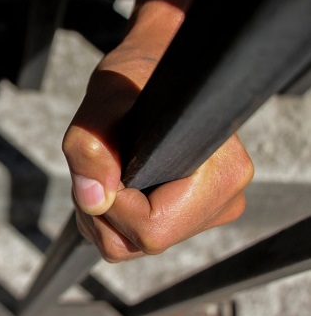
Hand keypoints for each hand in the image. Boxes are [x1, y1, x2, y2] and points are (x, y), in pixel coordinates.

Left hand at [63, 44, 253, 261]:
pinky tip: (119, 181)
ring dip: (105, 214)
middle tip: (101, 166)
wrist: (152, 70)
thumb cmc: (134, 80)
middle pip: (142, 243)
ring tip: (109, 168)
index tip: (105, 169)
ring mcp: (210, 209)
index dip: (113, 206)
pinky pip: (138, 237)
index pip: (152, 230)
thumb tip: (93, 200)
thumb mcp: (102, 101)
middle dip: (104, 212)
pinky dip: (115, 216)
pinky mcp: (191, 213)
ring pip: (135, 244)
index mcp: (219, 175)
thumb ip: (91, 149)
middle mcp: (224, 198)